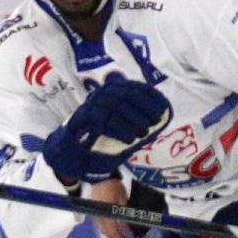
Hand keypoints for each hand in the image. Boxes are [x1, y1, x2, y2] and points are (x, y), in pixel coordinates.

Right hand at [42, 74, 170, 184]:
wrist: (74, 151)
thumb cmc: (102, 138)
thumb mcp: (125, 129)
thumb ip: (140, 122)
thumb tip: (162, 118)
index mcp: (114, 91)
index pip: (135, 87)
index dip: (151, 96)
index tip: (163, 109)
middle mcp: (102, 93)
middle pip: (126, 95)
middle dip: (143, 109)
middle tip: (152, 124)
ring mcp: (91, 104)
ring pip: (116, 107)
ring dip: (132, 121)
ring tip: (142, 133)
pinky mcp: (82, 117)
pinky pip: (103, 120)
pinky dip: (119, 130)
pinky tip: (129, 139)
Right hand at [89, 178, 135, 237]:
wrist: (99, 175)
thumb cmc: (112, 185)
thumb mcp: (123, 198)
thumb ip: (124, 213)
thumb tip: (129, 227)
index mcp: (106, 215)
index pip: (113, 232)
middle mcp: (99, 217)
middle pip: (106, 233)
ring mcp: (95, 213)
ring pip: (103, 229)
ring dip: (112, 234)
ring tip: (122, 235)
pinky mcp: (95, 209)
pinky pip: (101, 223)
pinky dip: (109, 227)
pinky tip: (115, 225)